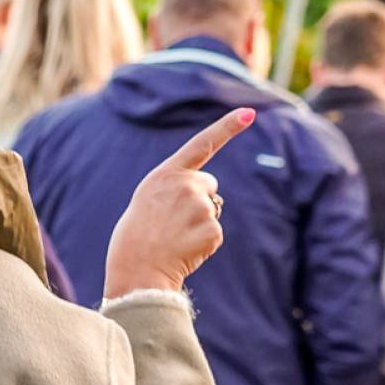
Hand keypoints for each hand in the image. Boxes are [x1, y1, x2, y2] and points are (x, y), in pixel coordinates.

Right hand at [102, 108, 255, 297]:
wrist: (136, 272)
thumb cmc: (134, 239)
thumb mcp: (147, 201)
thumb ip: (172, 189)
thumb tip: (205, 195)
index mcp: (165, 174)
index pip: (202, 144)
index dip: (227, 127)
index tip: (250, 112)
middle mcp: (186, 185)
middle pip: (208, 185)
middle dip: (200, 199)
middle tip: (173, 222)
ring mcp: (200, 207)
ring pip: (212, 211)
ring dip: (199, 224)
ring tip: (174, 239)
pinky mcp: (212, 230)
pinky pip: (214, 233)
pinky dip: (203, 243)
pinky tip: (184, 250)